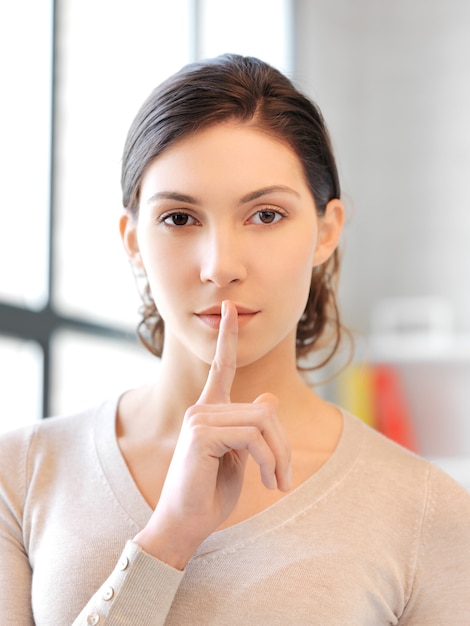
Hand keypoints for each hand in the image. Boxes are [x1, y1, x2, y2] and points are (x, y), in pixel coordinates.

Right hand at [134, 300, 290, 568]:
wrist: (185, 524)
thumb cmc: (210, 493)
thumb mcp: (241, 458)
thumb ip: (252, 429)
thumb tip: (269, 399)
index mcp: (210, 411)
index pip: (222, 366)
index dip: (227, 336)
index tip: (230, 308)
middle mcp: (202, 408)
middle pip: (264, 411)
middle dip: (284, 446)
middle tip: (285, 479)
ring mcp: (199, 418)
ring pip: (262, 422)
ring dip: (279, 457)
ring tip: (278, 483)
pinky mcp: (201, 433)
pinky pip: (252, 437)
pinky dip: (269, 461)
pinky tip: (267, 483)